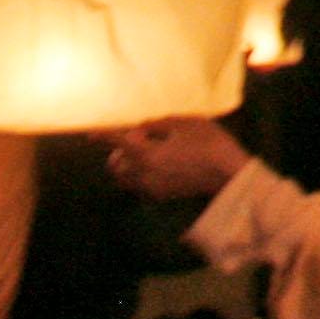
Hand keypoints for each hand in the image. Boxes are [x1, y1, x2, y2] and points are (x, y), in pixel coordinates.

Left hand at [105, 116, 250, 200]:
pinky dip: (137, 177)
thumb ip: (156, 124)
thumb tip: (139, 131)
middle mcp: (144, 173)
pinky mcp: (162, 196)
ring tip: (141, 155)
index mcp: (147, 153)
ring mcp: (152, 187)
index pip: (117, 143)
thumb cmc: (210, 142)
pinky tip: (153, 167)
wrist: (229, 175)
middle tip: (129, 143)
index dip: (102, 137)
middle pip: (114, 168)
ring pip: (124, 180)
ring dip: (125, 167)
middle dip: (115, 155)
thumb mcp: (185, 123)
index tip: (89, 136)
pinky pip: (138, 187)